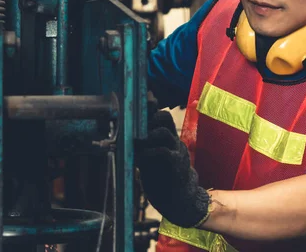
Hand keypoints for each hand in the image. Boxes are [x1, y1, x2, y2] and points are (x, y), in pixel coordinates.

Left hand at [135, 111, 209, 227]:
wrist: (181, 201)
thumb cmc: (163, 179)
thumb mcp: (150, 159)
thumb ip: (142, 146)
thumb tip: (124, 135)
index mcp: (168, 138)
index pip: (161, 115)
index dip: (150, 107)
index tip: (138, 104)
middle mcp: (173, 140)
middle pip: (164, 117)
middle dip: (148, 118)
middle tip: (135, 129)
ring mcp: (177, 151)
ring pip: (163, 132)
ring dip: (146, 136)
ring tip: (136, 145)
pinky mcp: (177, 164)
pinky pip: (163, 152)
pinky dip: (148, 153)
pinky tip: (139, 159)